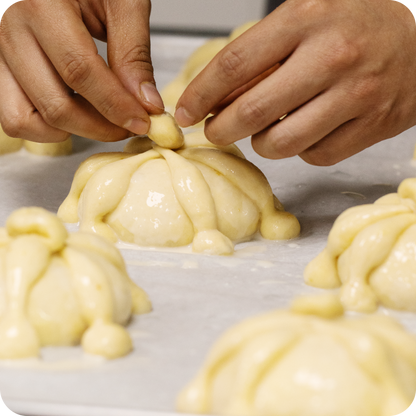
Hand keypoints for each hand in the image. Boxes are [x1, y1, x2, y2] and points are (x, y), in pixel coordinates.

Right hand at [0, 0, 163, 142]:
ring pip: (24, 119)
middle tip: (129, 125)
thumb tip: (146, 102)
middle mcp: (7, 27)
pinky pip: (13, 114)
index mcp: (39, 2)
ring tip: (102, 120)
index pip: (80, 71)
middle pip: (54, 104)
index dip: (116, 105)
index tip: (143, 121)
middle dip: (100, 127)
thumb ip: (133, 52)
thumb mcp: (121, 0)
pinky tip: (76, 111)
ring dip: (70, 130)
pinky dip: (46, 125)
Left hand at [175, 0, 415, 165]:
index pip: (235, 64)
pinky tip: (304, 131)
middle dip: (221, 130)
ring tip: (264, 129)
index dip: (201, 95)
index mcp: (308, 19)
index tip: (185, 112)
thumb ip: (261, 51)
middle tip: (214, 131)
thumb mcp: (306, 14)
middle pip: (253, 112)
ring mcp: (357, 96)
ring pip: (282, 143)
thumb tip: (218, 95)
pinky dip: (301, 150)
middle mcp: (332, 58)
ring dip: (262, 143)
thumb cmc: (358, 19)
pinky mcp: (374, 126)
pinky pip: (316, 155)